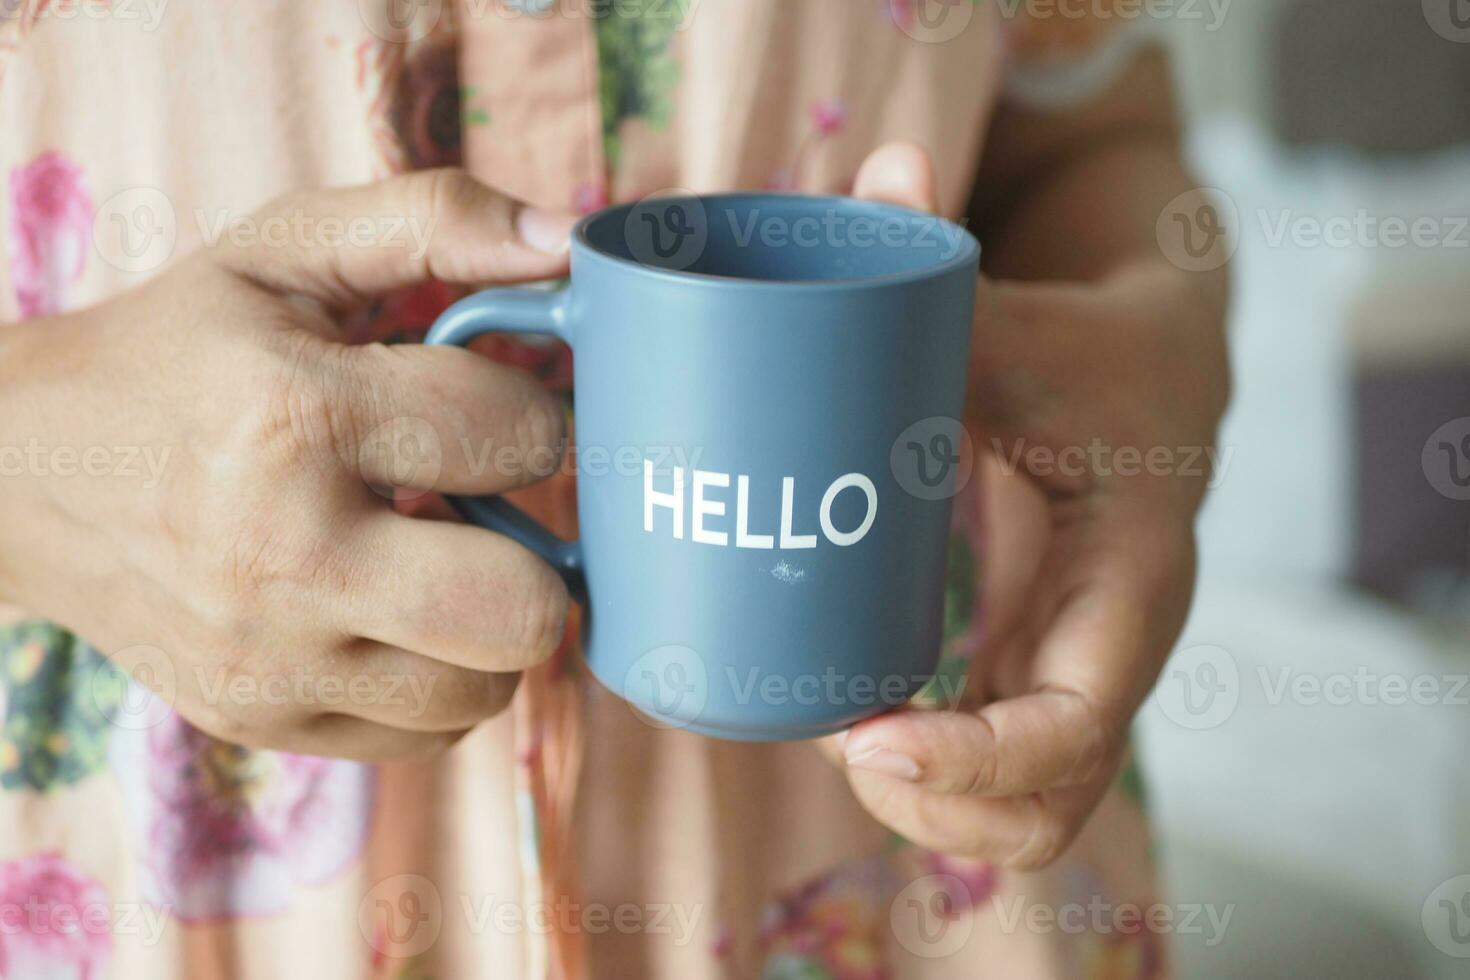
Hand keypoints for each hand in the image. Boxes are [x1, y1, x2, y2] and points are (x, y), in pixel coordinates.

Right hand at [0, 170, 580, 759]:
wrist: (21, 472)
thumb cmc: (177, 349)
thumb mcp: (284, 249)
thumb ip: (432, 219)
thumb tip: (570, 238)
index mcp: (295, 415)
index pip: (518, 436)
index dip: (536, 416)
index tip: (494, 412)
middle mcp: (286, 556)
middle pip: (521, 610)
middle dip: (539, 555)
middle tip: (494, 511)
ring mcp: (270, 660)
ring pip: (486, 692)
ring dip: (492, 626)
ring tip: (438, 561)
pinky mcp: (262, 720)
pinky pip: (426, 736)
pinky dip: (439, 678)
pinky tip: (394, 615)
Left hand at [835, 144, 1229, 867]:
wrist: (1155, 373)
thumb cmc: (1104, 350)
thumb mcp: (1043, 320)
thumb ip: (956, 275)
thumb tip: (883, 169)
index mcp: (1130, 577)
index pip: (1076, 725)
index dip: (975, 759)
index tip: (867, 738)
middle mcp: (1110, 647)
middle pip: (1049, 806)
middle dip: (939, 807)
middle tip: (837, 739)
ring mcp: (1074, 666)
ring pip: (1028, 810)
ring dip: (930, 809)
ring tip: (838, 735)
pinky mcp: (1034, 663)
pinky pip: (995, 763)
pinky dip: (929, 773)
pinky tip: (853, 720)